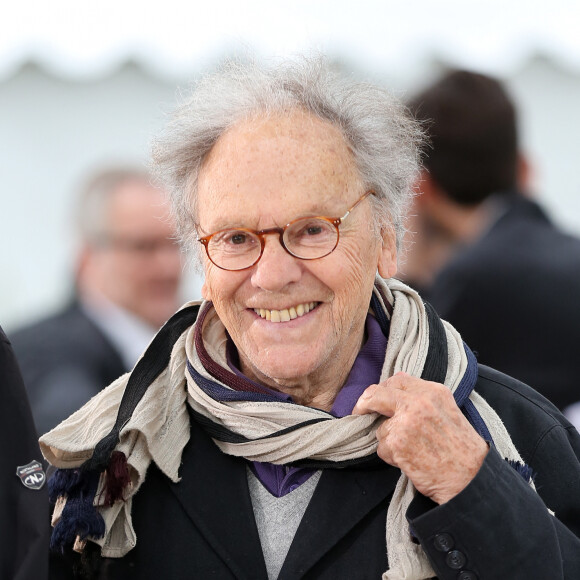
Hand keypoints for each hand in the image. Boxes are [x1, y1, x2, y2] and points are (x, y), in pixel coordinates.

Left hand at [352, 372, 487, 503]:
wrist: (470, 478)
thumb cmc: (460, 448)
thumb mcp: (446, 410)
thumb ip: (421, 397)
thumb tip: (395, 385)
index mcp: (431, 392)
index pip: (396, 381)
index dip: (382, 390)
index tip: (375, 398)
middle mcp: (417, 403)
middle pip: (376, 394)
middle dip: (364, 404)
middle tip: (359, 412)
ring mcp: (405, 423)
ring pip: (380, 428)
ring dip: (389, 441)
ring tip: (413, 450)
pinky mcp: (397, 444)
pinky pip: (382, 448)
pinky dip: (391, 457)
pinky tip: (411, 461)